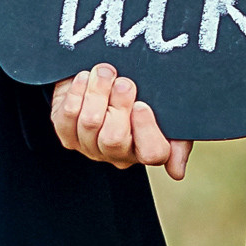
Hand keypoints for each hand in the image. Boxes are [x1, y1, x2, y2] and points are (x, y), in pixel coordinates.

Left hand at [50, 62, 193, 179]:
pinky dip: (77, 92)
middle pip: (115, 139)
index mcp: (146, 149)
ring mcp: (90, 146)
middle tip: (123, 82)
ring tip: (105, 73)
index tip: (142, 104)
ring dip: (97, 92)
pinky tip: (86, 78)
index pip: (152, 153)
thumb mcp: (168, 112)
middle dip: (118, 104)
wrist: (111, 79)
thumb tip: (176, 172)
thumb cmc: (143, 96)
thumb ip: (178, 140)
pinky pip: (68, 116)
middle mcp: (118, 154)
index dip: (146, 129)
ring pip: (90, 124)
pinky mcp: (67, 134)